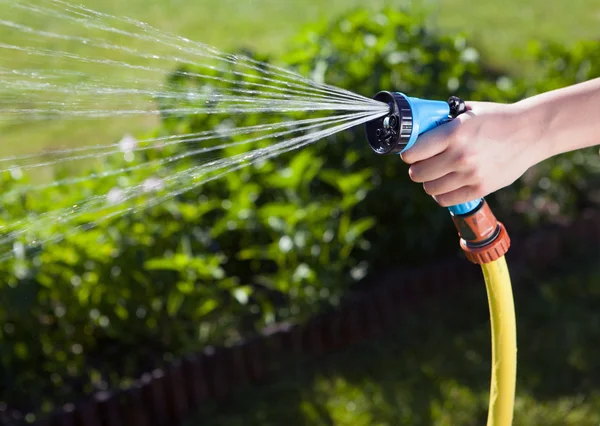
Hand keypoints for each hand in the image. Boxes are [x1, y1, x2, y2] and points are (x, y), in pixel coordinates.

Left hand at [400, 101, 542, 206]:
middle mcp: (460, 155)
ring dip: (429, 182)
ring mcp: (470, 174)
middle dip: (417, 168)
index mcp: (453, 133)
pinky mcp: (480, 188)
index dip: (409, 154)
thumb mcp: (468, 111)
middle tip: (424, 164)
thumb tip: (419, 126)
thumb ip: (444, 120)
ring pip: (430, 189)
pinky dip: (442, 194)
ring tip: (437, 174)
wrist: (531, 132)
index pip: (413, 153)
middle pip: (417, 174)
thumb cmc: (496, 119)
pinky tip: (447, 184)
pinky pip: (446, 200)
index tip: (412, 153)